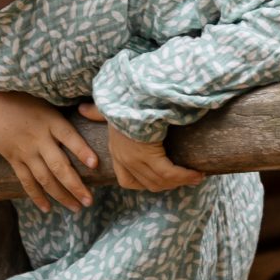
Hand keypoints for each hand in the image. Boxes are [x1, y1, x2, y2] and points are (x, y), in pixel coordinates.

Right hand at [0, 88, 99, 212]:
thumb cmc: (21, 100)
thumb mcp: (45, 101)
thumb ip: (64, 116)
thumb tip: (93, 117)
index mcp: (50, 121)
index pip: (69, 137)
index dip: (82, 151)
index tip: (95, 164)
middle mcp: (38, 139)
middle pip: (58, 166)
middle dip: (75, 186)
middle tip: (89, 201)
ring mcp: (25, 152)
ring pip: (45, 179)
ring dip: (61, 195)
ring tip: (76, 208)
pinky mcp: (14, 160)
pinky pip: (26, 182)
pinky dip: (37, 196)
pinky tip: (48, 208)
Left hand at [80, 103, 202, 191]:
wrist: (134, 94)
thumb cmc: (122, 100)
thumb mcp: (108, 108)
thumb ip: (97, 112)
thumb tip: (82, 109)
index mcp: (116, 151)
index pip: (127, 180)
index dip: (143, 183)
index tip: (160, 180)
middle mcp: (124, 159)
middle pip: (148, 183)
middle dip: (168, 184)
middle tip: (186, 180)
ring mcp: (136, 160)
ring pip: (160, 181)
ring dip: (179, 181)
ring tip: (195, 177)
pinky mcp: (150, 156)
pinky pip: (169, 174)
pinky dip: (184, 176)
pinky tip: (197, 174)